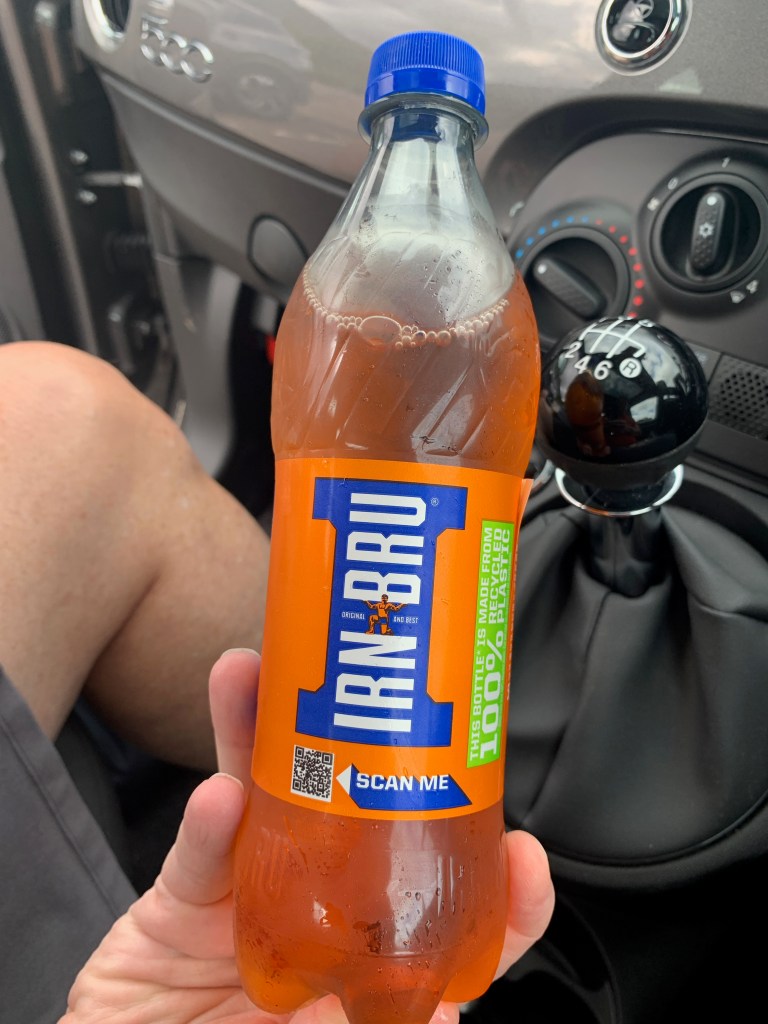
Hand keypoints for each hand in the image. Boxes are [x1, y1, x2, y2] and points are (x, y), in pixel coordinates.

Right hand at [61, 649, 554, 1023]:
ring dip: (261, 732)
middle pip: (352, 812)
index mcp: (366, 955)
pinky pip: (197, 859)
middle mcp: (318, 905)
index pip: (448, 917)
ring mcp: (248, 892)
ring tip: (261, 677)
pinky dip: (208, 826)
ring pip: (265, 796)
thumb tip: (436, 1018)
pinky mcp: (181, 903)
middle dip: (361, 742)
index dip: (494, 886)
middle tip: (381, 687)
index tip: (523, 848)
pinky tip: (218, 797)